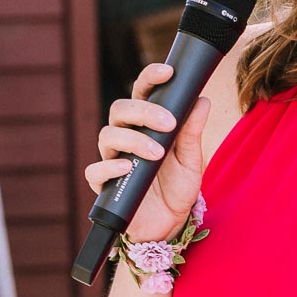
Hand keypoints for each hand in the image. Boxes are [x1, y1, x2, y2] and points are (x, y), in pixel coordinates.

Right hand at [83, 62, 210, 242]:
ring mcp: (113, 159)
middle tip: (167, 123)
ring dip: (132, 140)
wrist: (170, 224)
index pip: (141, 92)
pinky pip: (95, 170)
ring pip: (107, 135)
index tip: (167, 71)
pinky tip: (127, 168)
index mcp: (146, 124)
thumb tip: (202, 100)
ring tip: (156, 154)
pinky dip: (109, 167)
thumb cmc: (178, 187)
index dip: (150, 77)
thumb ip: (192, 131)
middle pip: (120, 109)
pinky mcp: (104, 185)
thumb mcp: (192, 159)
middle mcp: (126, 137)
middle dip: (142, 111)